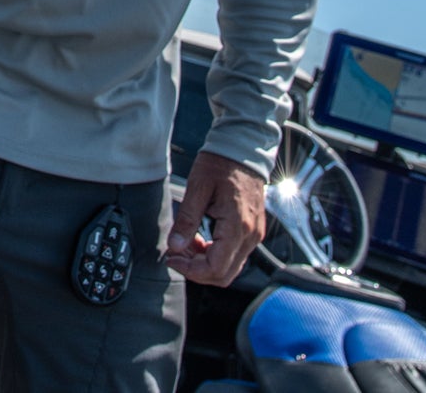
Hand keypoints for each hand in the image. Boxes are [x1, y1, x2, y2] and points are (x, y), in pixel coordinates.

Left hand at [166, 151, 266, 285]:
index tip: (172, 257)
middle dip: (196, 269)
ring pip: (228, 267)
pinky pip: (233, 255)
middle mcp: (250, 236)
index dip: (190, 270)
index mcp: (238, 226)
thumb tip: (175, 246)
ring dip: (204, 262)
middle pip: (223, 275)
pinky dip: (214, 254)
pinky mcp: (252, 232)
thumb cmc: (221, 164)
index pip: (215, 268)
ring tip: (185, 242)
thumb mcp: (197, 188)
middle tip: (176, 252)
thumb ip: (186, 219)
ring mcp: (254, 235)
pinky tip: (199, 238)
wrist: (243, 150)